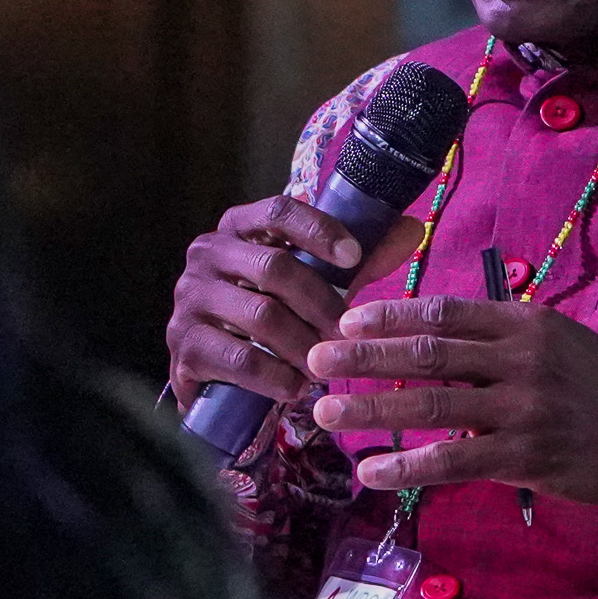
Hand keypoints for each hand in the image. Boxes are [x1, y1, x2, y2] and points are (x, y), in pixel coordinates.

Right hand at [166, 195, 422, 405]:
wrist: (216, 373)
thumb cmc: (274, 314)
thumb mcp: (314, 282)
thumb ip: (359, 259)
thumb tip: (414, 228)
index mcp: (238, 227)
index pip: (278, 210)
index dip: (319, 230)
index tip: (355, 256)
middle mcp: (206, 253)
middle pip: (274, 268)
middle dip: (322, 303)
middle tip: (349, 332)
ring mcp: (188, 299)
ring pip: (260, 316)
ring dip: (304, 344)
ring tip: (327, 364)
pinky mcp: (183, 345)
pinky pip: (239, 359)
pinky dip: (277, 376)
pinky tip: (297, 388)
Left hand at [304, 296, 597, 507]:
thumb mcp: (557, 341)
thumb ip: (499, 338)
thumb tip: (433, 336)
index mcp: (524, 323)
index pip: (443, 312)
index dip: (390, 315)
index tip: (346, 320)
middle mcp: (520, 358)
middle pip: (426, 352)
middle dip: (363, 356)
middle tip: (314, 357)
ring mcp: (522, 408)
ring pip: (431, 404)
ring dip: (371, 407)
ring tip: (325, 410)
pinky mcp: (525, 455)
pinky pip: (453, 460)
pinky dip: (407, 465)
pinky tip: (372, 469)